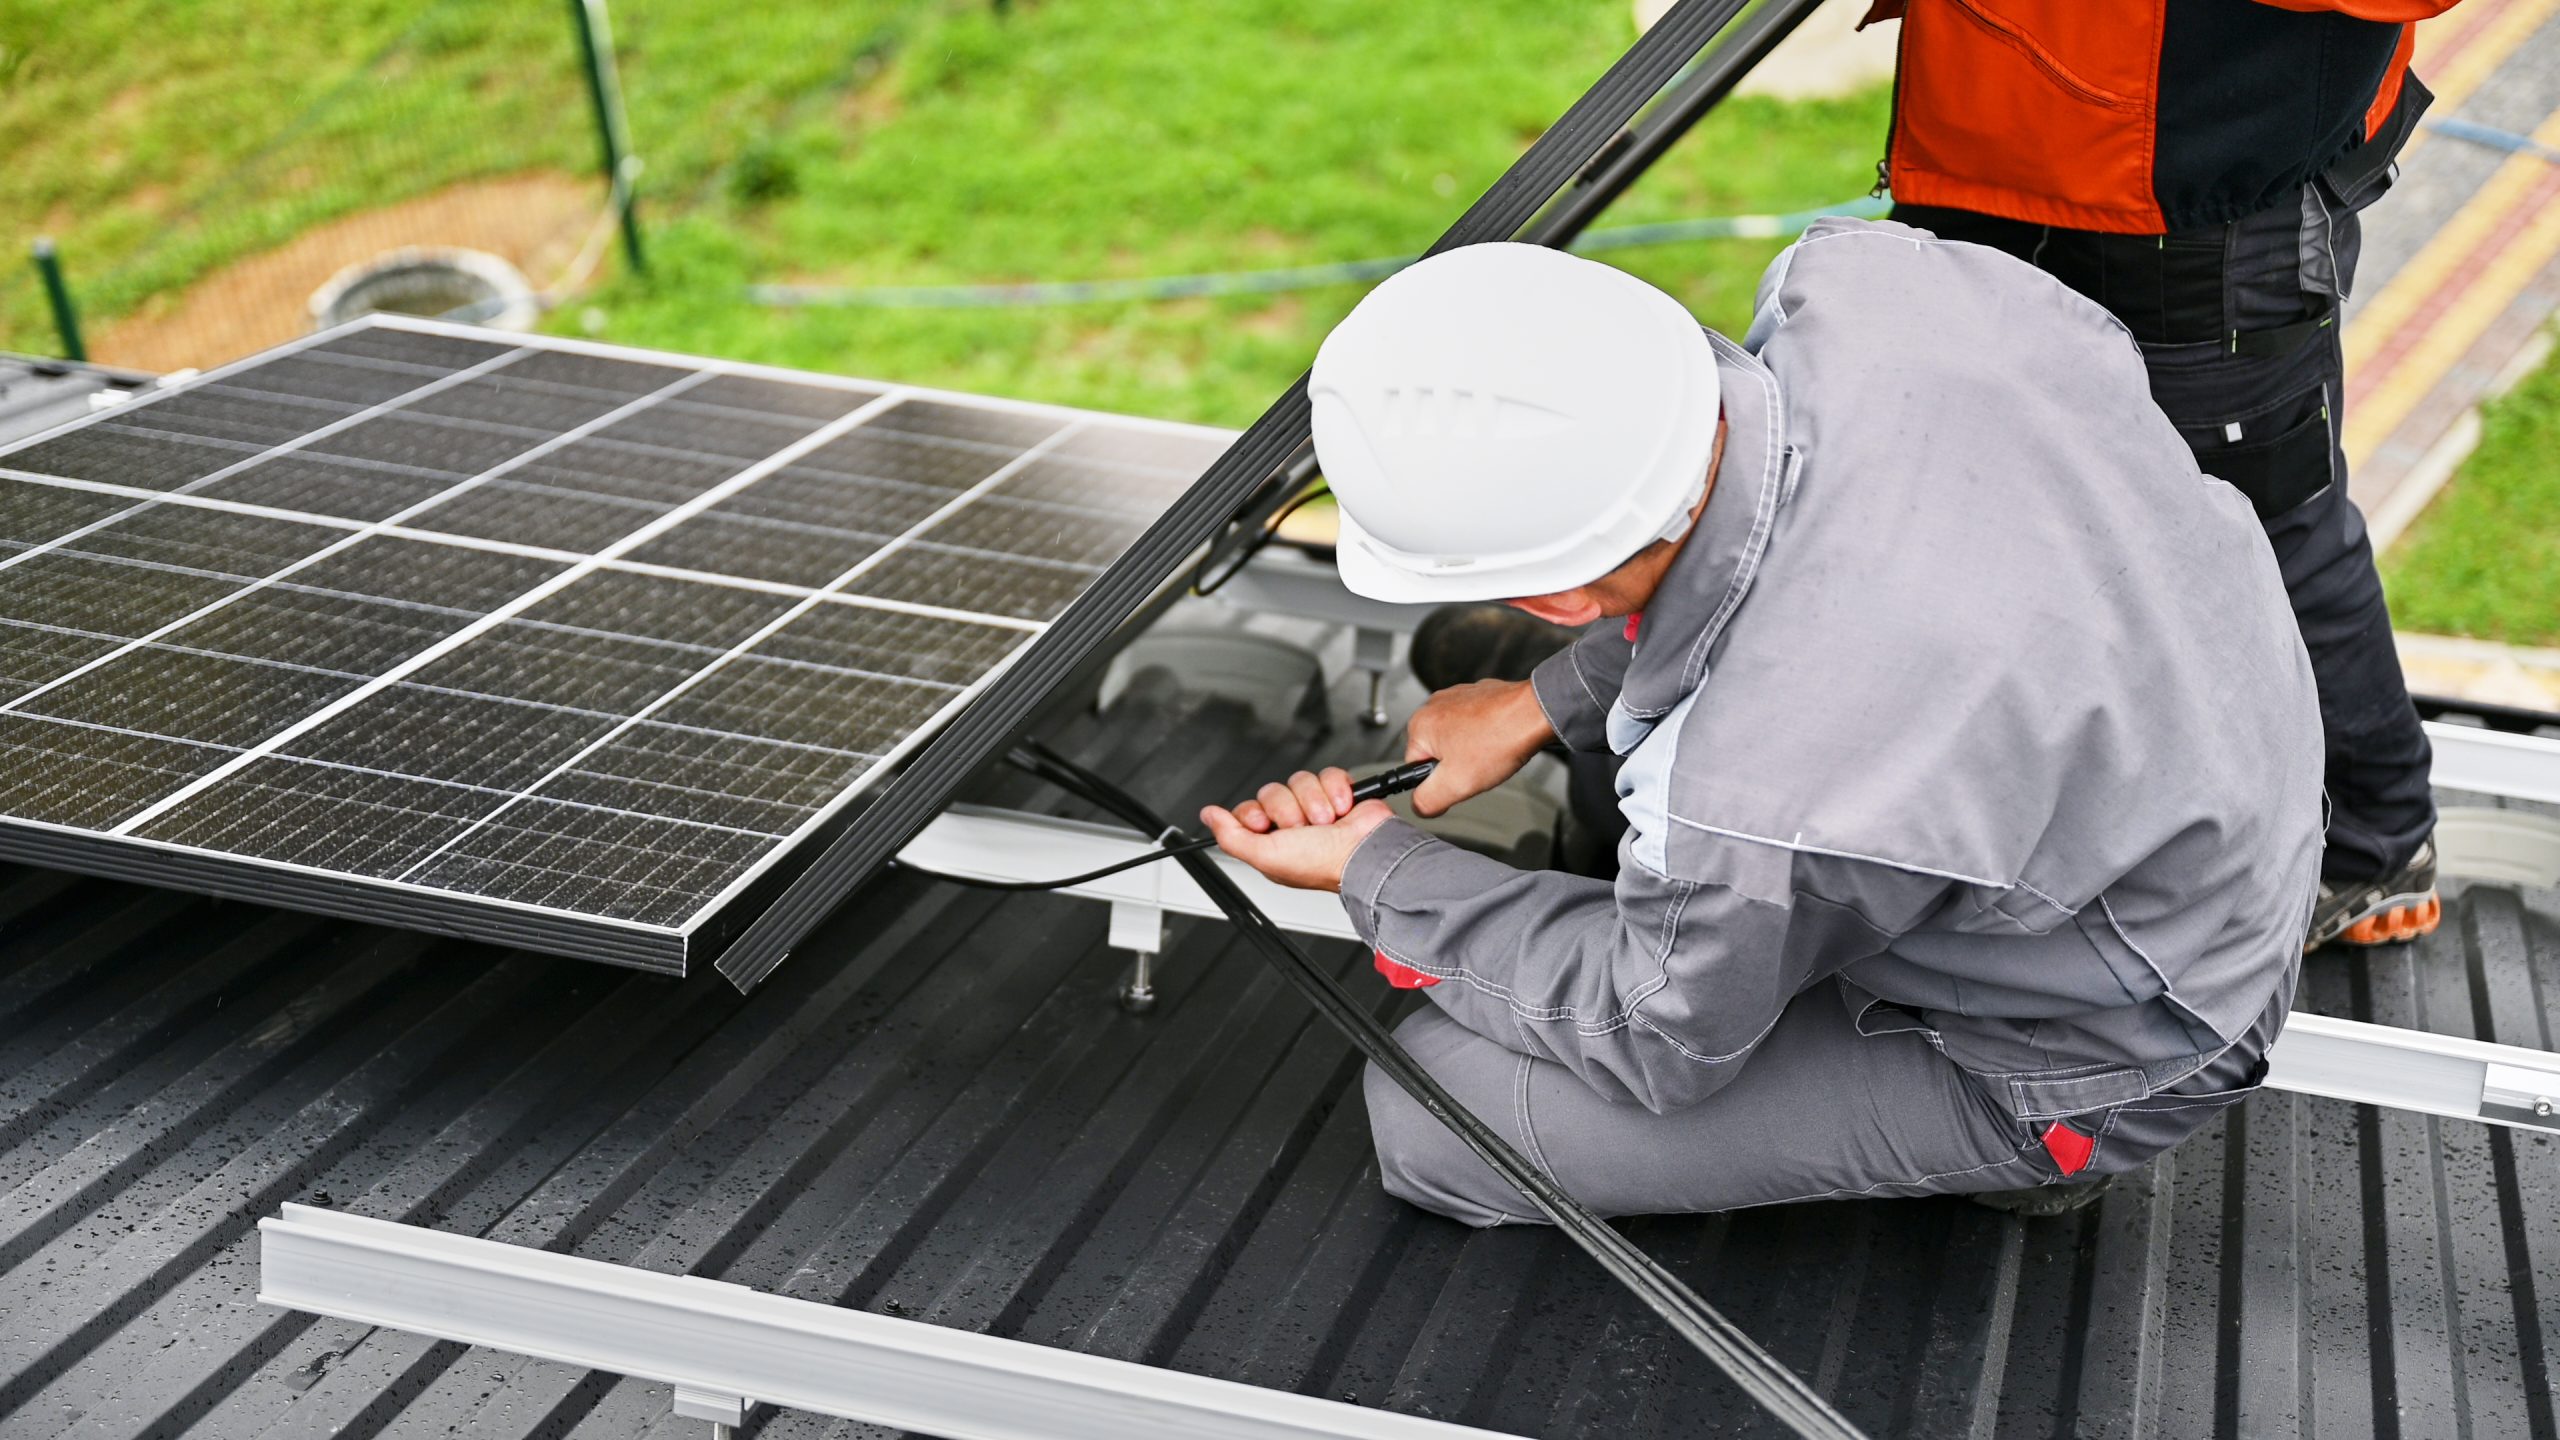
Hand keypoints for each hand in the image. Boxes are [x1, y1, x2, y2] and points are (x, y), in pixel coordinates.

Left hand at [1199, 767, 1395, 892]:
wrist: (1363, 853)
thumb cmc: (1321, 864)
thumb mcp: (1265, 856)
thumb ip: (1231, 836)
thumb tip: (1208, 815)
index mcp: (1271, 842)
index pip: (1248, 810)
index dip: (1253, 813)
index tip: (1263, 824)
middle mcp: (1292, 824)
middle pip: (1272, 791)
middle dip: (1287, 809)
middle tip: (1302, 828)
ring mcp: (1315, 806)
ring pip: (1299, 780)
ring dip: (1313, 801)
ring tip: (1326, 821)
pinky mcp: (1338, 792)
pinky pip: (1327, 773)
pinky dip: (1336, 790)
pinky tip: (1342, 809)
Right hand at [1403, 678, 1554, 816]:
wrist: (1536, 713)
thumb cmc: (1500, 739)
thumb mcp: (1455, 785)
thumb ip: (1427, 801)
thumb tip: (1419, 806)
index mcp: (1419, 725)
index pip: (1414, 769)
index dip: (1438, 783)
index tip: (1458, 779)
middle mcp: (1434, 706)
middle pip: (1436, 754)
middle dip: (1456, 766)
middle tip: (1478, 766)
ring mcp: (1457, 697)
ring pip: (1456, 740)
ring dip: (1472, 751)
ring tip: (1490, 752)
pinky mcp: (1477, 696)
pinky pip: (1474, 725)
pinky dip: (1485, 735)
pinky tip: (1497, 740)